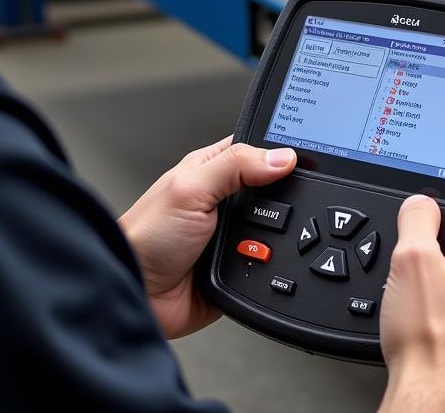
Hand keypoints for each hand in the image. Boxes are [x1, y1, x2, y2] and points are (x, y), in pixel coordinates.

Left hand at [118, 136, 296, 339]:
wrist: (138, 295)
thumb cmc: (145, 237)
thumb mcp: (190, 189)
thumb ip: (235, 167)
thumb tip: (281, 156)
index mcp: (211, 169)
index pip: (257, 149)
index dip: (280, 151)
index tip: (306, 158)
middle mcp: (224, 200)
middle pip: (274, 192)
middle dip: (282, 202)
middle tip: (278, 207)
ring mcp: (233, 235)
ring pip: (278, 229)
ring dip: (276, 237)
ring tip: (261, 239)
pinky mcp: (240, 267)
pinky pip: (271, 262)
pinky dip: (273, 264)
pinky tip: (265, 263)